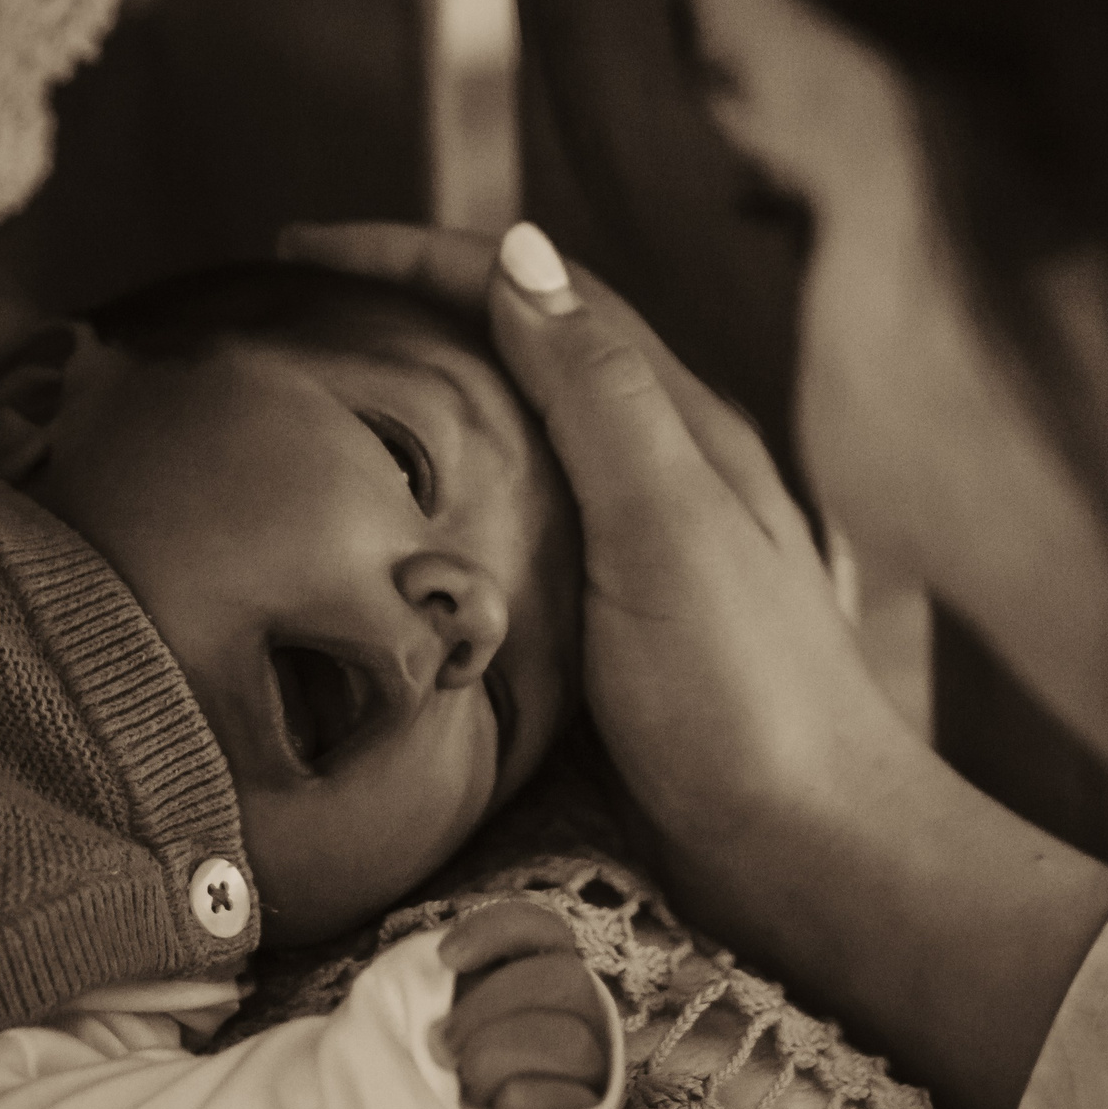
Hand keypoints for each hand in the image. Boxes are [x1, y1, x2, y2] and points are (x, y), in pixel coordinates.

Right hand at [280, 222, 872, 852]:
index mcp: (674, 427)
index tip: (299, 249)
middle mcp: (653, 474)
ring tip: (321, 400)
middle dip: (408, 308)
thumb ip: (597, 393)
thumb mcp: (665, 525)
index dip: (417, 255)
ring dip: (423, 398)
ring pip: (513, 441)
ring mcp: (631, 554)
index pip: (536, 294)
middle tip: (291, 311)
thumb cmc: (748, 696)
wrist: (816, 859)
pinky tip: (392, 534)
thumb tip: (519, 253)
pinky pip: (508, 530)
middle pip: (520, 351)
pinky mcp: (607, 633)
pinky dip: (440, 497)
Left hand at [435, 899, 610, 1108]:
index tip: (446, 958)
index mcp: (542, 978)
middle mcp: (580, 1016)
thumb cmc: (431, 1072)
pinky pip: (569, 1102)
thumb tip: (448, 964)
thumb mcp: (423, 1015)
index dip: (500, 931)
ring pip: (571, 1042)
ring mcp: (591, 1070)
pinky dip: (517, 1103)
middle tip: (441, 1044)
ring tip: (462, 1087)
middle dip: (491, 1006)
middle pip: (567, 978)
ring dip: (497, 1059)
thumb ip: (438, 981)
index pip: (546, 930)